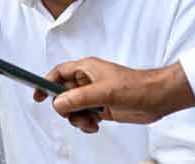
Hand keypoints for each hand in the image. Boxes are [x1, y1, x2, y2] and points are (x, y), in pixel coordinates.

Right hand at [33, 58, 180, 131]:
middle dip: (66, 108)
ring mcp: (95, 94)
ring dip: (78, 118)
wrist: (156, 98)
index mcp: (86, 68)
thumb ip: (79, 98)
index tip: (37, 96)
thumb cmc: (135, 86)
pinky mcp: (102, 107)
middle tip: (74, 115)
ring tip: (90, 123)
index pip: (59, 73)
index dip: (46, 83)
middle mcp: (88, 80)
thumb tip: (58, 102)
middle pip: (64, 94)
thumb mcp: (104, 92)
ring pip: (74, 108)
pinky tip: (96, 125)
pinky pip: (84, 116)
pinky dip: (86, 123)